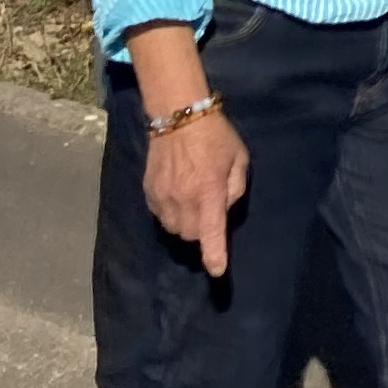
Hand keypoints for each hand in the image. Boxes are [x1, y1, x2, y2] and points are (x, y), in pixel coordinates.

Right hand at [143, 110, 249, 277]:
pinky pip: (160, 216)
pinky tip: (176, 195)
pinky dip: (170, 213)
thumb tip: (224, 209)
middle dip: (201, 230)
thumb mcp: (238, 158)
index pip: (211, 230)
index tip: (216, 272)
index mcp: (209, 190)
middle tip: (208, 208)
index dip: (214, 254)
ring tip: (191, 201)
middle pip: (190, 235)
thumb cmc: (215, 136)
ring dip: (185, 223)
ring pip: (174, 229)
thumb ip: (236, 187)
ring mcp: (163, 196)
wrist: (178, 115)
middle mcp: (184, 198)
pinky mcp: (149, 192)